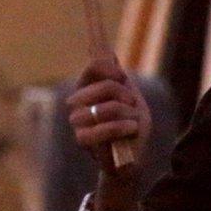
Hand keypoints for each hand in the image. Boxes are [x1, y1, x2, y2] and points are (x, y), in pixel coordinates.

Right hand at [68, 58, 150, 178]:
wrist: (131, 157)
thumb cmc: (130, 126)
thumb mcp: (130, 100)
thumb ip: (119, 80)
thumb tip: (109, 52)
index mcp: (88, 88)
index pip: (94, 66)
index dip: (111, 68)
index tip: (123, 77)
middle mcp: (78, 101)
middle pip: (106, 86)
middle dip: (125, 96)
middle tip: (132, 106)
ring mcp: (77, 120)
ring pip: (106, 107)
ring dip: (127, 115)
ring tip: (133, 123)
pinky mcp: (81, 138)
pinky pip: (103, 127)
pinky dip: (121, 128)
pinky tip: (131, 129)